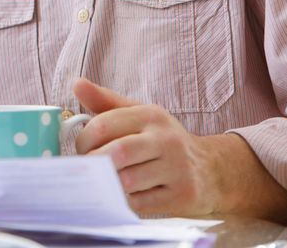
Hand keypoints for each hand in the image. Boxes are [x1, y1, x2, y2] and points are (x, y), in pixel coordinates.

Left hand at [73, 78, 224, 216]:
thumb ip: (105, 101)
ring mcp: (177, 169)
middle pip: (116, 154)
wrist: (209, 170)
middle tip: (87, 170)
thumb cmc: (162, 141)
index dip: (83, 140)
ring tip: (104, 181)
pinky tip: (125, 195)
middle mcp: (166, 140)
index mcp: (151, 116)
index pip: (104, 125)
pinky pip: (140, 203)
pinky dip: (125, 201)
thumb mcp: (138, 114)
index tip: (81, 150)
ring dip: (108, 184)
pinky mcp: (182, 195)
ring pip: (127, 181)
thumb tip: (77, 84)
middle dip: (94, 164)